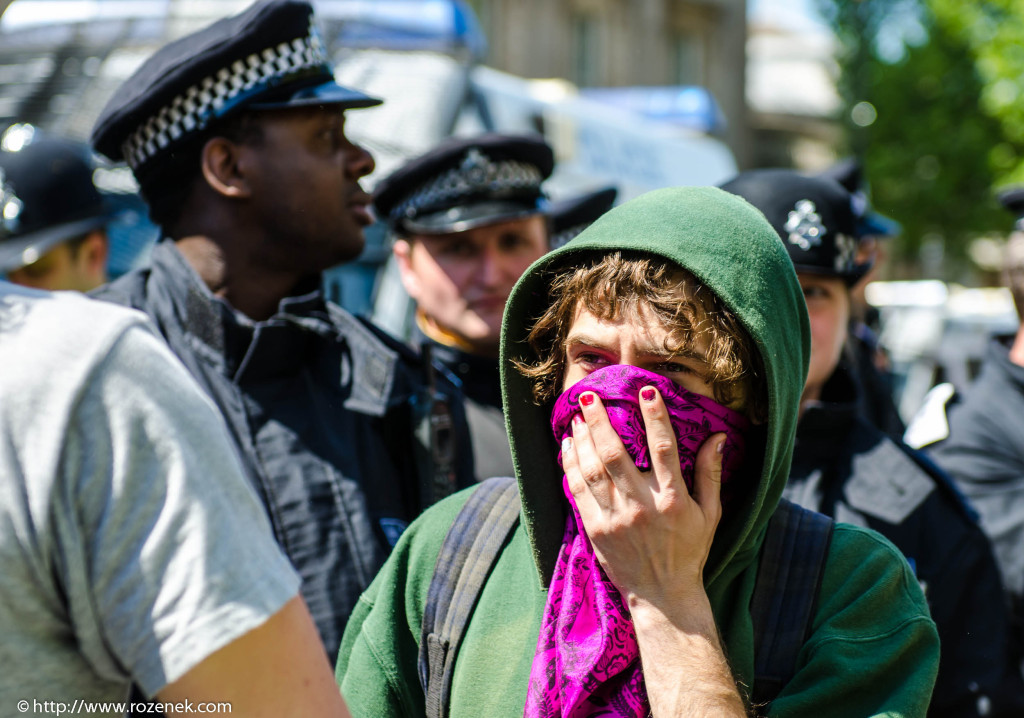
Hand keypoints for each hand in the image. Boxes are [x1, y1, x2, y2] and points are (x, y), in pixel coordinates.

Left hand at [561, 386, 725, 616]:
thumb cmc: (690, 551)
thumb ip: (711, 473)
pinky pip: (577, 491)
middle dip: (600, 421)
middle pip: (616, 455)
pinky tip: (568, 446)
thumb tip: (719, 436)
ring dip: (581, 439)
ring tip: (576, 416)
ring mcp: (616, 519)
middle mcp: (642, 506)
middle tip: (588, 395)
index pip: (664, 449)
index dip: (655, 417)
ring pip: (592, 470)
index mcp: (673, 500)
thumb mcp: (710, 514)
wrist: (663, 595)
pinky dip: (571, 465)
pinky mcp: (596, 530)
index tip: (646, 390)